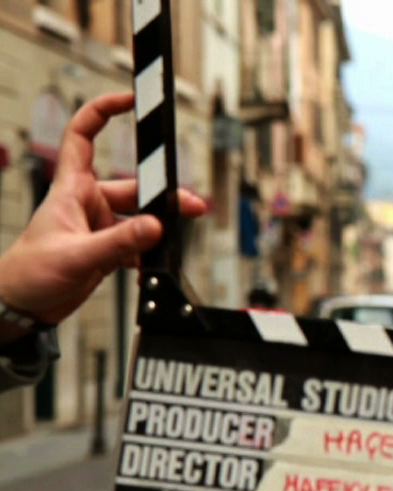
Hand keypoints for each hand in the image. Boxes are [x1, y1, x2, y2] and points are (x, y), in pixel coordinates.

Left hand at [0, 92, 204, 340]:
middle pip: (133, 184)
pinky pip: (138, 243)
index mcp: (71, 189)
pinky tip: (156, 262)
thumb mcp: (76, 256)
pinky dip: (150, 252)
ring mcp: (99, 225)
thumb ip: (119, 242)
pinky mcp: (107, 249)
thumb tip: (156, 226)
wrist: (20, 306)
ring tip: (178, 234)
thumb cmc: (28, 273)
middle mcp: (88, 202)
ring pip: (140, 215)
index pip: (84, 135)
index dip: (105, 111)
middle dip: (163, 194)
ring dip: (160, 225)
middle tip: (190, 206)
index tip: (131, 99)